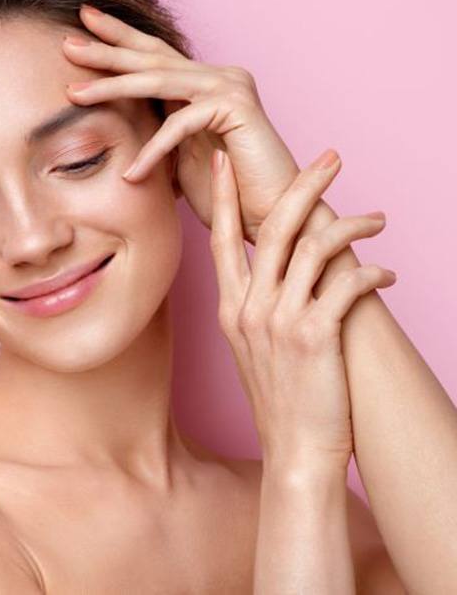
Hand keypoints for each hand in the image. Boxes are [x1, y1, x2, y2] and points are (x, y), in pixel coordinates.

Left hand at [62, 4, 300, 243]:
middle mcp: (219, 76)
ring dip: (113, 87)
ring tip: (74, 94)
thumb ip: (153, 133)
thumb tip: (113, 125)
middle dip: (106, 50)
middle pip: (152, 58)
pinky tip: (131, 175)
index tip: (80, 28)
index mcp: (202, 84)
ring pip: (159, 81)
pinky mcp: (237, 107)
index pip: (153, 55)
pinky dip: (152, 151)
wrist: (272, 217)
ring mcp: (230, 86)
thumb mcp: (176, 158)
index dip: (118, 40)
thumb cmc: (226, 193)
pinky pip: (180, 124)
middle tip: (67, 43)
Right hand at [209, 146, 395, 469]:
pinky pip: (346, 284)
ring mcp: (279, 321)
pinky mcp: (315, 336)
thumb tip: (281, 270)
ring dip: (353, 225)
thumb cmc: (281, 400)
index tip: (225, 161)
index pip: (220, 238)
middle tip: (331, 158)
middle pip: (274, 227)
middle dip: (303, 185)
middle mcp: (249, 308)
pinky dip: (372, 272)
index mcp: (230, 308)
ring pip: (315, 247)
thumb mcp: (252, 348)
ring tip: (378, 220)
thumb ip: (258, 305)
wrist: (294, 450)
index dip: (223, 196)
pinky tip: (386, 273)